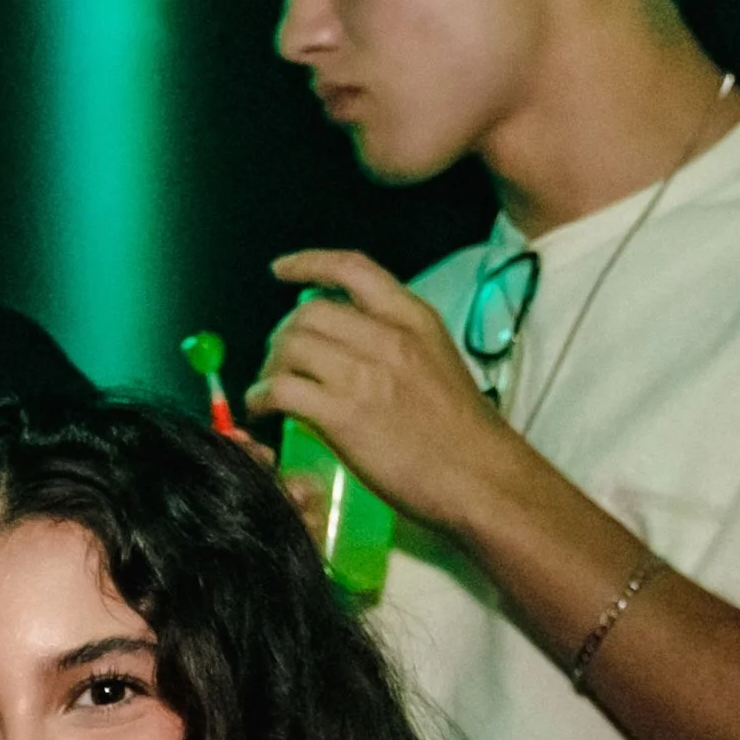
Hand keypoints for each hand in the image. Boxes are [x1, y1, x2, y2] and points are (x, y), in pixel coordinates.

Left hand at [246, 250, 516, 537]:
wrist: (479, 475)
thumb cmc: (462, 432)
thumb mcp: (436, 361)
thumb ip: (395, 344)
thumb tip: (349, 345)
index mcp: (413, 318)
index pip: (353, 269)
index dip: (309, 263)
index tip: (281, 270)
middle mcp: (387, 336)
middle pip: (308, 312)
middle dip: (281, 335)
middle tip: (276, 363)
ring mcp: (364, 374)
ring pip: (290, 347)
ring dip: (268, 368)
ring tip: (268, 391)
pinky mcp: (343, 414)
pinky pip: (281, 389)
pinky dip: (260, 396)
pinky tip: (262, 408)